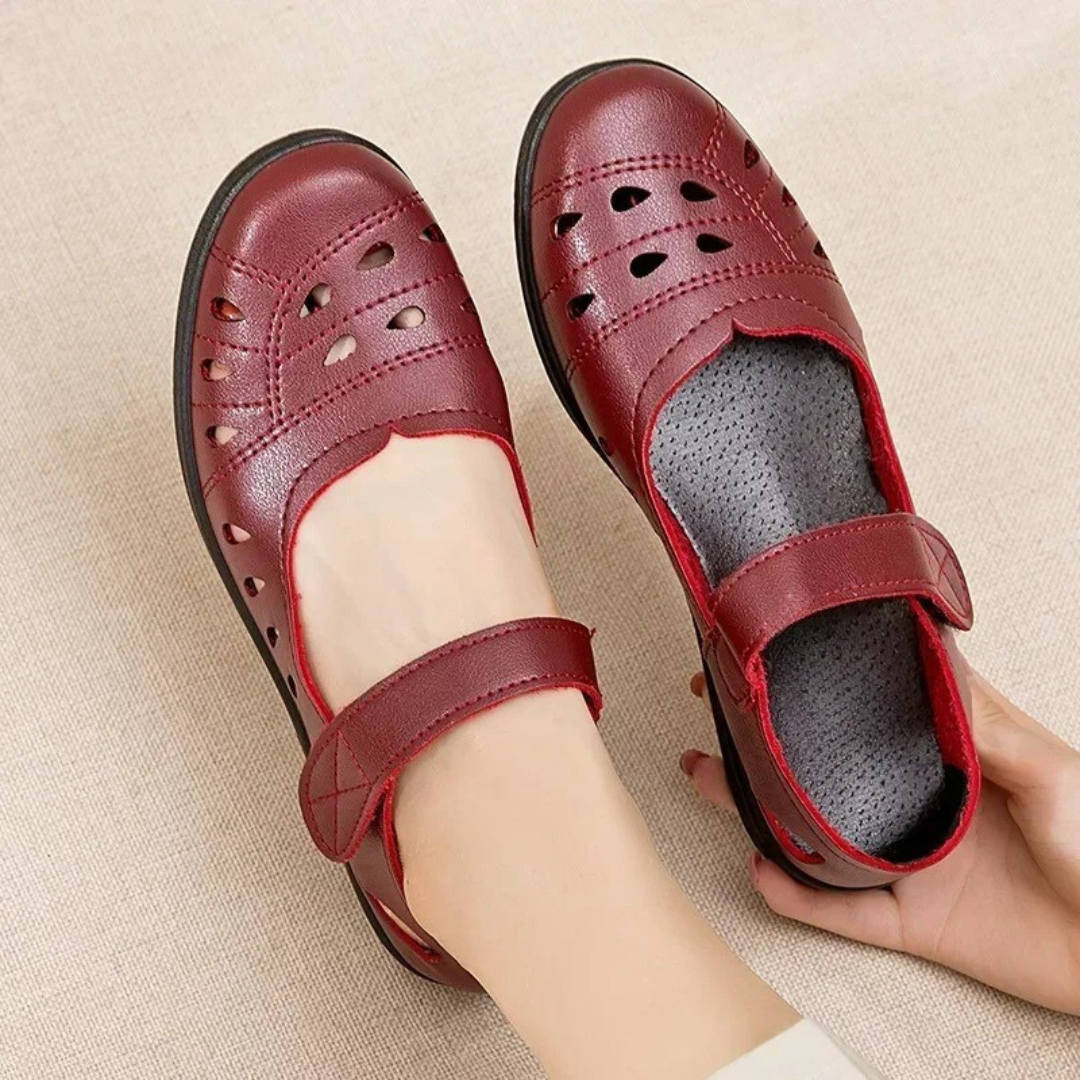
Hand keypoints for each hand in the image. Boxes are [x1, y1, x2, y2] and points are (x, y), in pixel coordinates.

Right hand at [681, 667, 1079, 1013]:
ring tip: (705, 779)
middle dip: (765, 739)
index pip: (875, 707)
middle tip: (715, 709)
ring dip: (756, 812)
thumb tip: (926, 668)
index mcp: (951, 754)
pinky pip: (839, 911)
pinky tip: (762, 872)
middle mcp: (918, 799)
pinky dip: (796, 897)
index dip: (824, 678)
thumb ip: (986, 722)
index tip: (778, 649)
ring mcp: (909, 859)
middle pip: (825, 767)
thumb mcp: (1051, 771)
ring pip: (814, 833)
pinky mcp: (910, 920)